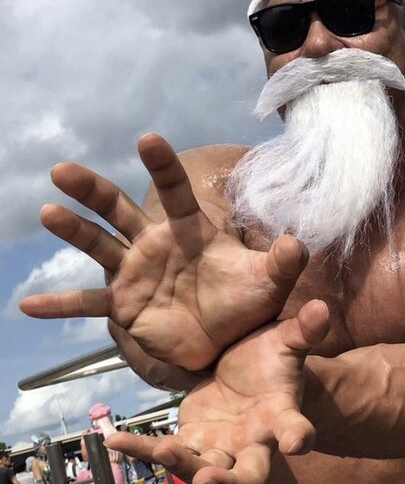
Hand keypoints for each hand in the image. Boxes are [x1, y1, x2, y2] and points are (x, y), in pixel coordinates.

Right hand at [20, 134, 308, 370]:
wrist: (228, 343)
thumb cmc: (248, 304)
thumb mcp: (269, 284)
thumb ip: (282, 262)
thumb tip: (297, 242)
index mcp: (190, 232)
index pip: (175, 193)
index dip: (163, 168)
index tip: (148, 140)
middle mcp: (156, 245)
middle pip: (119, 210)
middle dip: (93, 190)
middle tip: (63, 171)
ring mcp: (135, 273)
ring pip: (98, 246)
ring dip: (73, 231)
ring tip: (47, 212)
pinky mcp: (124, 305)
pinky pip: (88, 304)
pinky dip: (60, 304)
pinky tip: (27, 305)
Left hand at [106, 299, 329, 483]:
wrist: (249, 378)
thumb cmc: (272, 363)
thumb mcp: (285, 342)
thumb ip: (303, 330)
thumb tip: (321, 308)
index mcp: (280, 418)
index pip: (294, 431)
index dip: (297, 437)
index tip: (296, 442)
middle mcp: (252, 445)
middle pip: (247, 478)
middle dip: (228, 483)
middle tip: (208, 481)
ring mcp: (219, 451)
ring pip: (201, 470)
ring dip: (180, 465)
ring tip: (160, 450)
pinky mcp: (190, 444)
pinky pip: (164, 452)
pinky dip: (140, 449)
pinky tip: (113, 440)